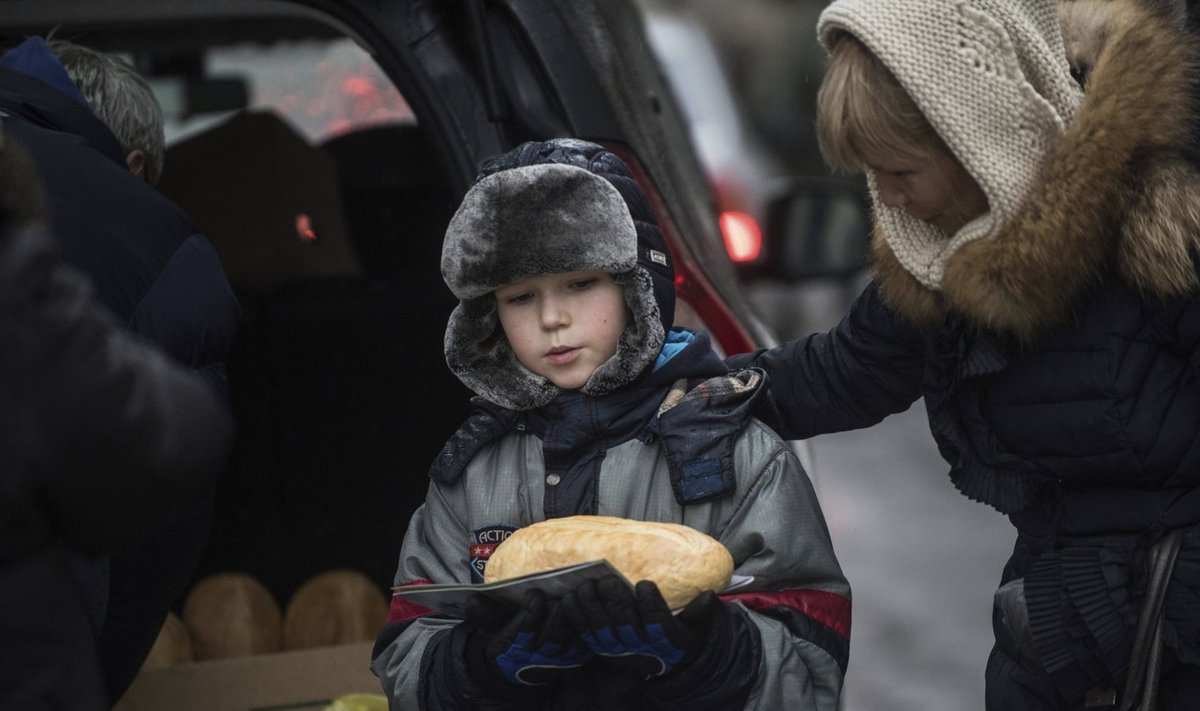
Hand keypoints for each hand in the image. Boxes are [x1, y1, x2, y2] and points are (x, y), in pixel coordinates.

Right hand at [464, 589, 592, 687]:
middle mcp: (537, 657)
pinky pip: (587, 639)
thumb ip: (483, 613)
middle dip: (557, 613)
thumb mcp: (490, 626)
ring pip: (572, 638)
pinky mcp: (578, 655)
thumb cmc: (507, 638)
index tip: (534, 594)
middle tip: (560, 592)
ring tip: (577, 592)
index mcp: (514, 649)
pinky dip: (589, 621)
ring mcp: (560, 658)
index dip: (530, 614)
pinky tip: (589, 600)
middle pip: (552, 636)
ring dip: (575, 615)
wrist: (519, 666)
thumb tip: (471, 599)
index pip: (524, 632)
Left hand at [561, 574, 718, 679]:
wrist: (663, 665)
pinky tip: (568, 598)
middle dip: (614, 602)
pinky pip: (583, 634)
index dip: (650, 605)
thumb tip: (709, 595)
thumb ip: (700, 613)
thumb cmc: (679, 638)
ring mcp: (617, 650)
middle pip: (624, 624)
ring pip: (600, 629)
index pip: (657, 622)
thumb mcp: (696, 629)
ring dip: (590, 607)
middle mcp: (640, 647)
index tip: (645, 585)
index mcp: (665, 639)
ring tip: (586, 586)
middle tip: (607, 580)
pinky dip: (574, 617)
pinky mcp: (600, 649)